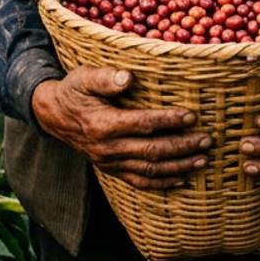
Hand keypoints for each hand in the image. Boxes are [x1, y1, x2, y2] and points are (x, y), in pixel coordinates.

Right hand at [30, 67, 209, 190]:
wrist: (53, 116)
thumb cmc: (73, 91)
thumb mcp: (83, 77)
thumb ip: (104, 78)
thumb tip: (128, 77)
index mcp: (103, 125)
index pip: (142, 124)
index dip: (168, 121)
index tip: (191, 116)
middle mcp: (107, 149)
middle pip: (151, 151)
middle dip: (182, 147)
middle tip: (207, 140)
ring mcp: (110, 163)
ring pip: (149, 170)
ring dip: (178, 167)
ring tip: (202, 160)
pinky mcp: (112, 170)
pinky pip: (139, 182)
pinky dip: (162, 183)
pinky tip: (182, 180)